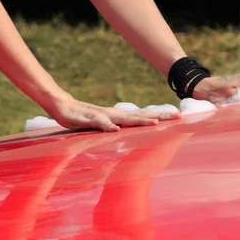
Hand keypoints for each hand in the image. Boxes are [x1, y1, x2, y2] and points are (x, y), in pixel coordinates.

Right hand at [46, 93, 179, 132]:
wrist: (61, 105)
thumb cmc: (82, 117)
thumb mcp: (101, 125)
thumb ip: (114, 128)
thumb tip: (127, 134)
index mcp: (118, 116)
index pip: (143, 116)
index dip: (160, 116)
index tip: (178, 117)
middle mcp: (114, 114)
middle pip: (140, 115)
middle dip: (159, 116)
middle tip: (178, 117)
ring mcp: (101, 115)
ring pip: (124, 119)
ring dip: (139, 122)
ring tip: (155, 124)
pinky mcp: (88, 119)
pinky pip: (99, 123)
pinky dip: (108, 126)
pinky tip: (116, 130)